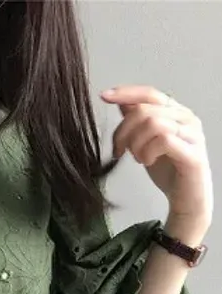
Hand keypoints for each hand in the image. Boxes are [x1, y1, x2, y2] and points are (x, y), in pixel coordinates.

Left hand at [100, 84, 212, 235]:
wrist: (185, 197)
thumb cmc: (168, 170)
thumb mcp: (145, 142)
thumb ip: (137, 122)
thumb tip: (122, 102)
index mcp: (175, 112)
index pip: (149, 93)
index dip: (126, 93)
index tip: (104, 96)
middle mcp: (186, 118)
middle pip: (145, 110)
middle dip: (123, 131)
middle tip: (119, 150)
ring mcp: (192, 134)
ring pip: (154, 123)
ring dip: (136, 143)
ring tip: (137, 158)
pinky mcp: (192, 153)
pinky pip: (164, 140)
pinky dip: (147, 151)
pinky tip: (146, 162)